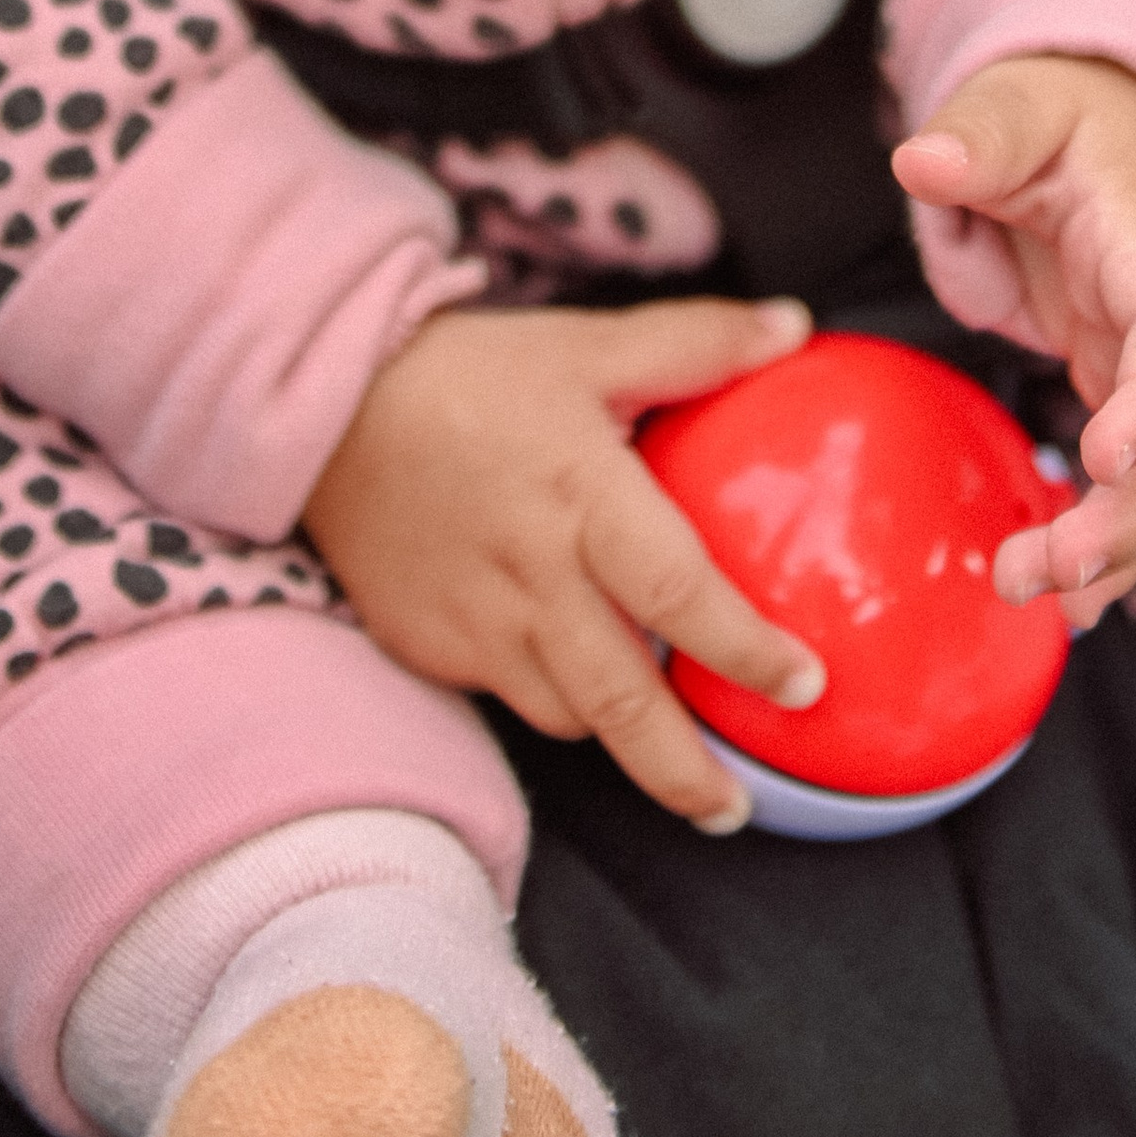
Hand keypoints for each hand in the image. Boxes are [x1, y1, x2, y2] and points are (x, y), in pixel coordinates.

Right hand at [302, 294, 825, 829]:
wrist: (329, 407)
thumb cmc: (473, 375)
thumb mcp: (588, 346)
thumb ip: (696, 343)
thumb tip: (794, 329)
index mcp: (581, 494)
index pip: (678, 592)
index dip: (746, 650)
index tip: (806, 685)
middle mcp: (532, 573)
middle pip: (622, 702)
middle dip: (686, 774)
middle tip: (738, 807)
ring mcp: (475, 623)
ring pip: (569, 716)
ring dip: (624, 742)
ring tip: (676, 759)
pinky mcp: (430, 648)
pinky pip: (508, 696)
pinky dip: (554, 701)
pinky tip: (582, 691)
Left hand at [890, 53, 1135, 631]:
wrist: (1111, 120)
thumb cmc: (1060, 109)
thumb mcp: (1018, 101)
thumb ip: (978, 132)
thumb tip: (924, 161)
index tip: (1106, 460)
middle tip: (1056, 572)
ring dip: (1120, 545)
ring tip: (1042, 599)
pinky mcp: (1122, 389)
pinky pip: (1134, 478)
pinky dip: (1110, 542)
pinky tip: (1067, 598)